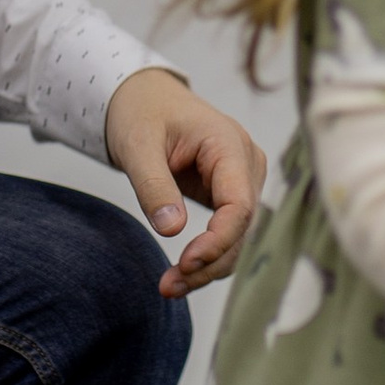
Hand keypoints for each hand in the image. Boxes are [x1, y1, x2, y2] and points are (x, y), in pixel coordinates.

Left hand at [104, 68, 266, 289]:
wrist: (143, 98)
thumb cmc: (142, 113)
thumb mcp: (138, 146)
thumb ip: (154, 186)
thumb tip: (172, 230)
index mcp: (229, 143)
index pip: (240, 204)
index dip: (219, 239)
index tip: (186, 262)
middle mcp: (246, 163)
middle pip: (243, 227)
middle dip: (210, 262)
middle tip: (169, 285)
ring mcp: (243, 179)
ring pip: (239, 236)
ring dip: (209, 266)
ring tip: (170, 286)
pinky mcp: (231, 194)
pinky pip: (228, 232)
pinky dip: (208, 256)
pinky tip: (182, 275)